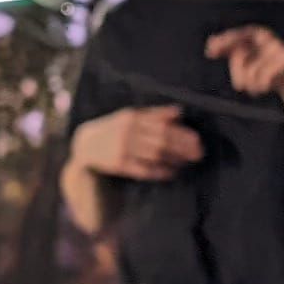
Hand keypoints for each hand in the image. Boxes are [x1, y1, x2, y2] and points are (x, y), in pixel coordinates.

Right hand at [72, 103, 202, 181]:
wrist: (85, 146)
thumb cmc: (112, 129)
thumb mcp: (129, 116)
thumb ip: (154, 113)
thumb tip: (179, 111)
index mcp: (131, 117)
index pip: (162, 124)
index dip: (181, 132)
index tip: (197, 139)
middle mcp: (127, 132)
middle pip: (161, 139)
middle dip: (182, 147)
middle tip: (198, 153)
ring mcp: (122, 149)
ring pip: (154, 154)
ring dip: (174, 159)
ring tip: (187, 161)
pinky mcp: (119, 165)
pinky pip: (144, 169)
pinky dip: (159, 171)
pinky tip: (171, 172)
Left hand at [204, 24, 283, 112]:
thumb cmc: (276, 74)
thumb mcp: (254, 63)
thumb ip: (236, 54)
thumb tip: (210, 47)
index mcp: (264, 38)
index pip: (243, 33)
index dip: (227, 40)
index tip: (210, 50)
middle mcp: (273, 42)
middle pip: (244, 51)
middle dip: (237, 68)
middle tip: (239, 84)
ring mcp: (283, 52)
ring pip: (254, 67)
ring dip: (250, 81)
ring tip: (254, 88)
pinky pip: (267, 75)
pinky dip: (261, 84)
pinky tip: (262, 89)